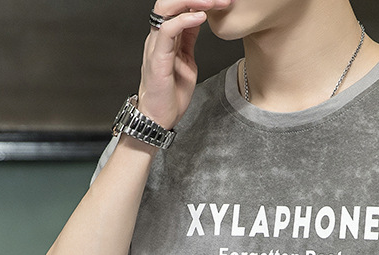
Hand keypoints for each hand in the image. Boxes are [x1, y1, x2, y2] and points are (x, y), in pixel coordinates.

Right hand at [138, 0, 232, 129]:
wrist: (158, 118)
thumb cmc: (171, 95)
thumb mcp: (187, 60)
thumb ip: (190, 40)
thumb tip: (199, 20)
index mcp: (166, 37)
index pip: (178, 6)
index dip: (199, 1)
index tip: (223, 2)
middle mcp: (158, 36)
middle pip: (171, 1)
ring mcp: (156, 45)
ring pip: (167, 8)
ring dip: (192, 2)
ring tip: (212, 2)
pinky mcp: (157, 57)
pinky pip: (168, 30)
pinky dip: (185, 19)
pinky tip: (201, 18)